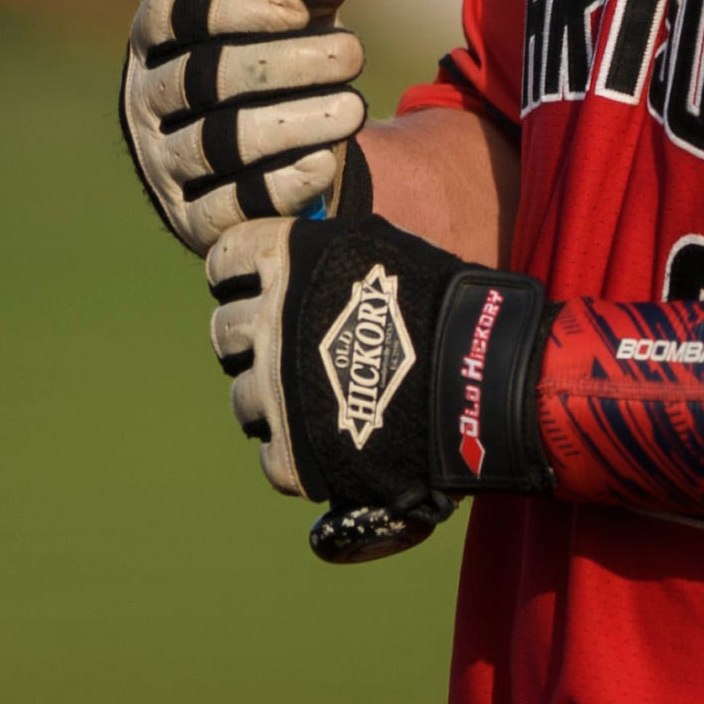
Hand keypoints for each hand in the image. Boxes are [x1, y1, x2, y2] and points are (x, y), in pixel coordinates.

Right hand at [119, 0, 364, 254]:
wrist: (288, 159)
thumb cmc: (283, 69)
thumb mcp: (295, 20)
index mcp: (158, 40)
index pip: (172, 11)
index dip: (233, 4)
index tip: (298, 9)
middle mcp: (145, 101)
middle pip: (202, 77)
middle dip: (284, 64)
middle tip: (352, 55)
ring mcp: (163, 165)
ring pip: (220, 142)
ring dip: (295, 122)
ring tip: (353, 109)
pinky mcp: (192, 222)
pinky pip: (232, 206)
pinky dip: (282, 184)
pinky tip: (325, 163)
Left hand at [206, 158, 548, 562]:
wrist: (480, 374)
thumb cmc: (439, 301)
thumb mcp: (376, 248)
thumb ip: (322, 254)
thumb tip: (292, 255)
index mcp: (285, 259)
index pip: (223, 261)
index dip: (238, 277)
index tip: (257, 288)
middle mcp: (268, 322)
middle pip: (224, 333)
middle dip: (250, 340)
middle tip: (288, 349)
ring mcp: (275, 390)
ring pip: (242, 398)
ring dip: (271, 399)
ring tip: (317, 400)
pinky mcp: (294, 452)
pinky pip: (270, 454)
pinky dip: (297, 452)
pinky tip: (330, 440)